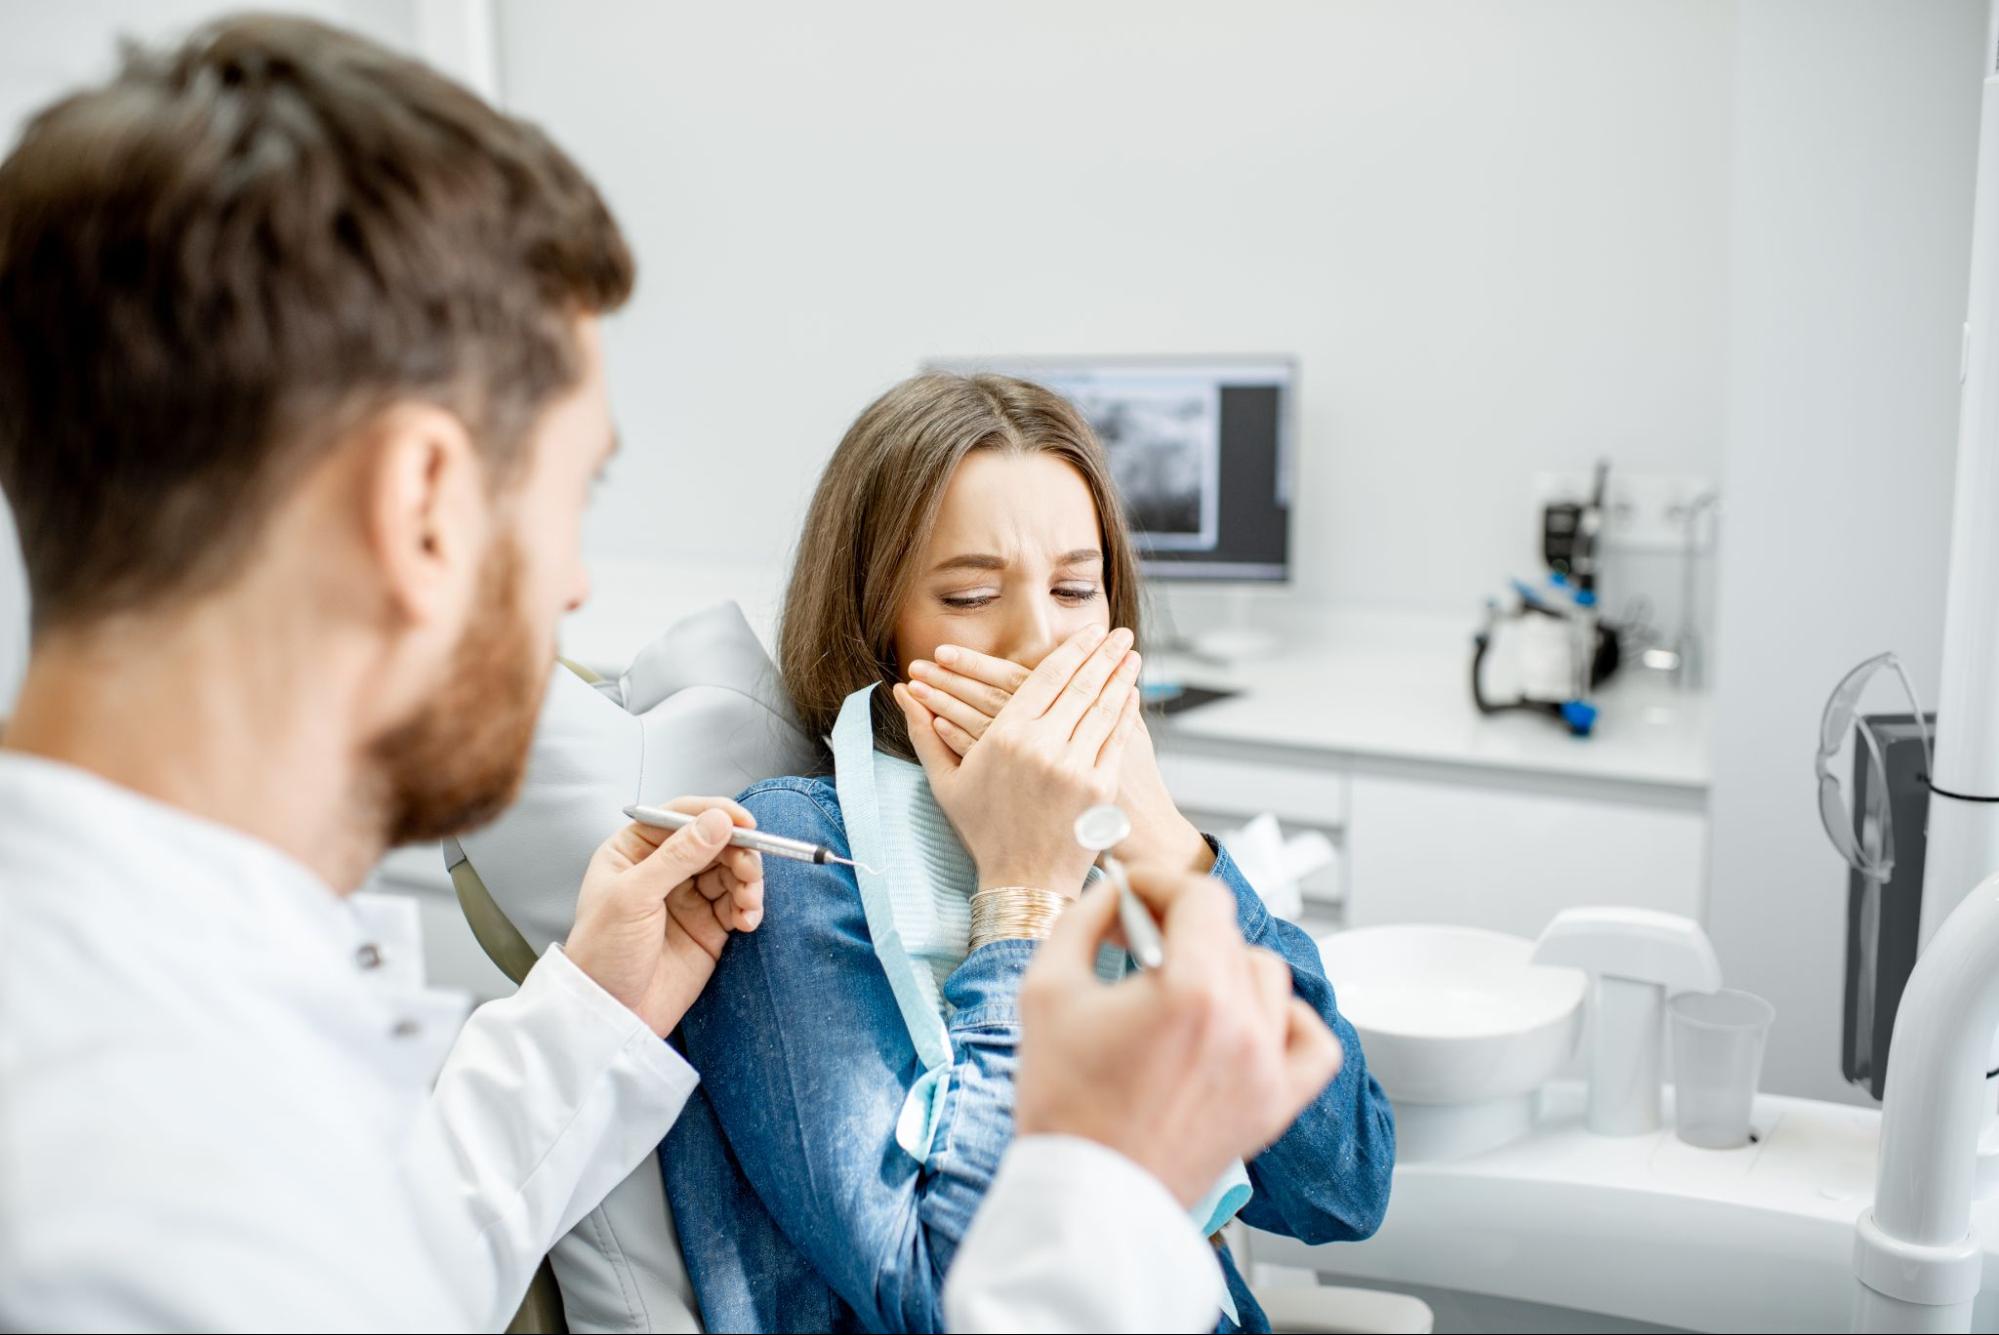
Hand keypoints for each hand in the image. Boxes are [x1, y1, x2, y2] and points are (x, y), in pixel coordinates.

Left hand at [565, 796, 764, 1036]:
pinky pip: (738, 904)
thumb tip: (717, 821)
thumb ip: (677, 856)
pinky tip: (747, 920)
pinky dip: (750, 907)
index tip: (744, 823)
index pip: (679, 817)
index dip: (715, 814)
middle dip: (738, 852)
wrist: (612, 1015)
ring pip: (731, 871)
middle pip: (714, 842)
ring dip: (748, 881)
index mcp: (634, 851)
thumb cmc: (602, 954)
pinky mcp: (708, 926)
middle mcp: (663, 869)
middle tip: (749, 870)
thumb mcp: (633, 897)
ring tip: (748, 902)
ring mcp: (687, 897)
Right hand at [907, 641, 1210, 871]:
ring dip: (1122, 676)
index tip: (1088, 632)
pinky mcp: (1100, 788)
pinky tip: (1131, 695)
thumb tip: (899, 693)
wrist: (1024, 881)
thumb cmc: (983, 831)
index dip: (1072, 650)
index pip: (1046, 677)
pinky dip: (1126, 713)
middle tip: (1120, 633)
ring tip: (1132, 655)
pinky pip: (1117, 738)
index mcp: (1005, 737)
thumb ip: (924, 731)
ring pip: (1104, 707)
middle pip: (1081, 685)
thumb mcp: (946, 781)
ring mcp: (1075, 767)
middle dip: (1104, 654)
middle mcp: (1043, 746)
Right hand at [1013, 864, 1342, 1207]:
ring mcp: (1266, 1069)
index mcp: (1191, 992)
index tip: (1133, 894)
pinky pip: (1313, 1044)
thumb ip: (1082, 921)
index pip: (1202, 897)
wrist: (1084, 1196)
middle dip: (1179, 924)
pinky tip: (1247, 1020)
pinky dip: (1288, 1020)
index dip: (1162, 884)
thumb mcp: (1046, 990)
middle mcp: (1242, 1026)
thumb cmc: (1063, 1104)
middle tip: (1135, 940)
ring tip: (1180, 986)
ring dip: (1225, 966)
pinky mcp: (1274, 1106)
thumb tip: (1112, 894)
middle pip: (1229, 934)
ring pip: (1268, 977)